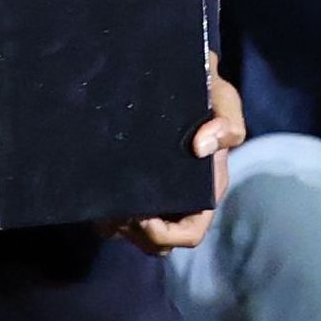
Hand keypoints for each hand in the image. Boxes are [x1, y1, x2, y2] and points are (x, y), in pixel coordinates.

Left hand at [118, 71, 247, 254]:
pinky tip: (95, 193)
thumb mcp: (224, 101)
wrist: (177, 78)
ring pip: (132, 234)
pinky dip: (102, 215)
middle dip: (135, 233)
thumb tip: (201, 148)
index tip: (142, 214)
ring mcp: (154, 197)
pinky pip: (112, 219)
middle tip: (117, 209)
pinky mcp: (130, 188)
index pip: (189, 234)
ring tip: (103, 203)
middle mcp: (180, 201)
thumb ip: (226, 123)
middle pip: (157, 243)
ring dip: (115, 226)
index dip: (164, 234)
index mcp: (204, 193)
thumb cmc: (206, 93)